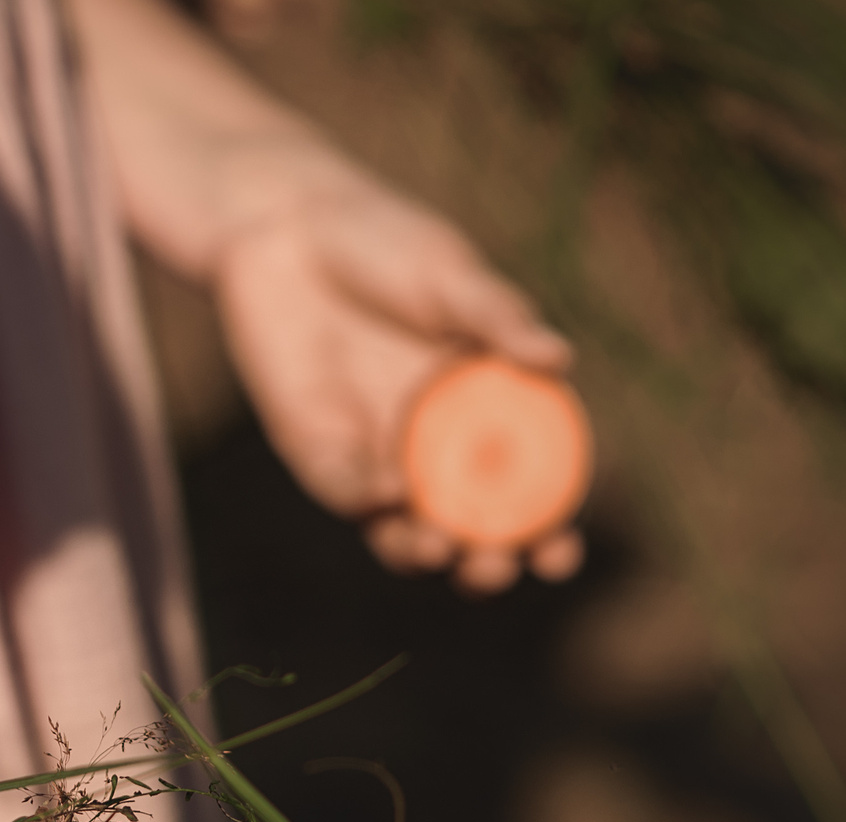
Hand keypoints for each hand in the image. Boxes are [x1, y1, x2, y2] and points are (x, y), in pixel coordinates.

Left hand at [211, 171, 584, 594]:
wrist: (285, 230)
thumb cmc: (380, 243)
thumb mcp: (446, 275)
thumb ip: (496, 319)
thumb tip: (558, 358)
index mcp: (489, 404)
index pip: (530, 482)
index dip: (548, 527)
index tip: (560, 555)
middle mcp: (437, 442)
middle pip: (471, 524)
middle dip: (487, 560)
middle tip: (496, 567)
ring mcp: (378, 452)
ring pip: (408, 529)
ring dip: (426, 552)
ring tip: (440, 548)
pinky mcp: (320, 451)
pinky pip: (347, 494)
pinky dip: (367, 504)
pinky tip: (384, 494)